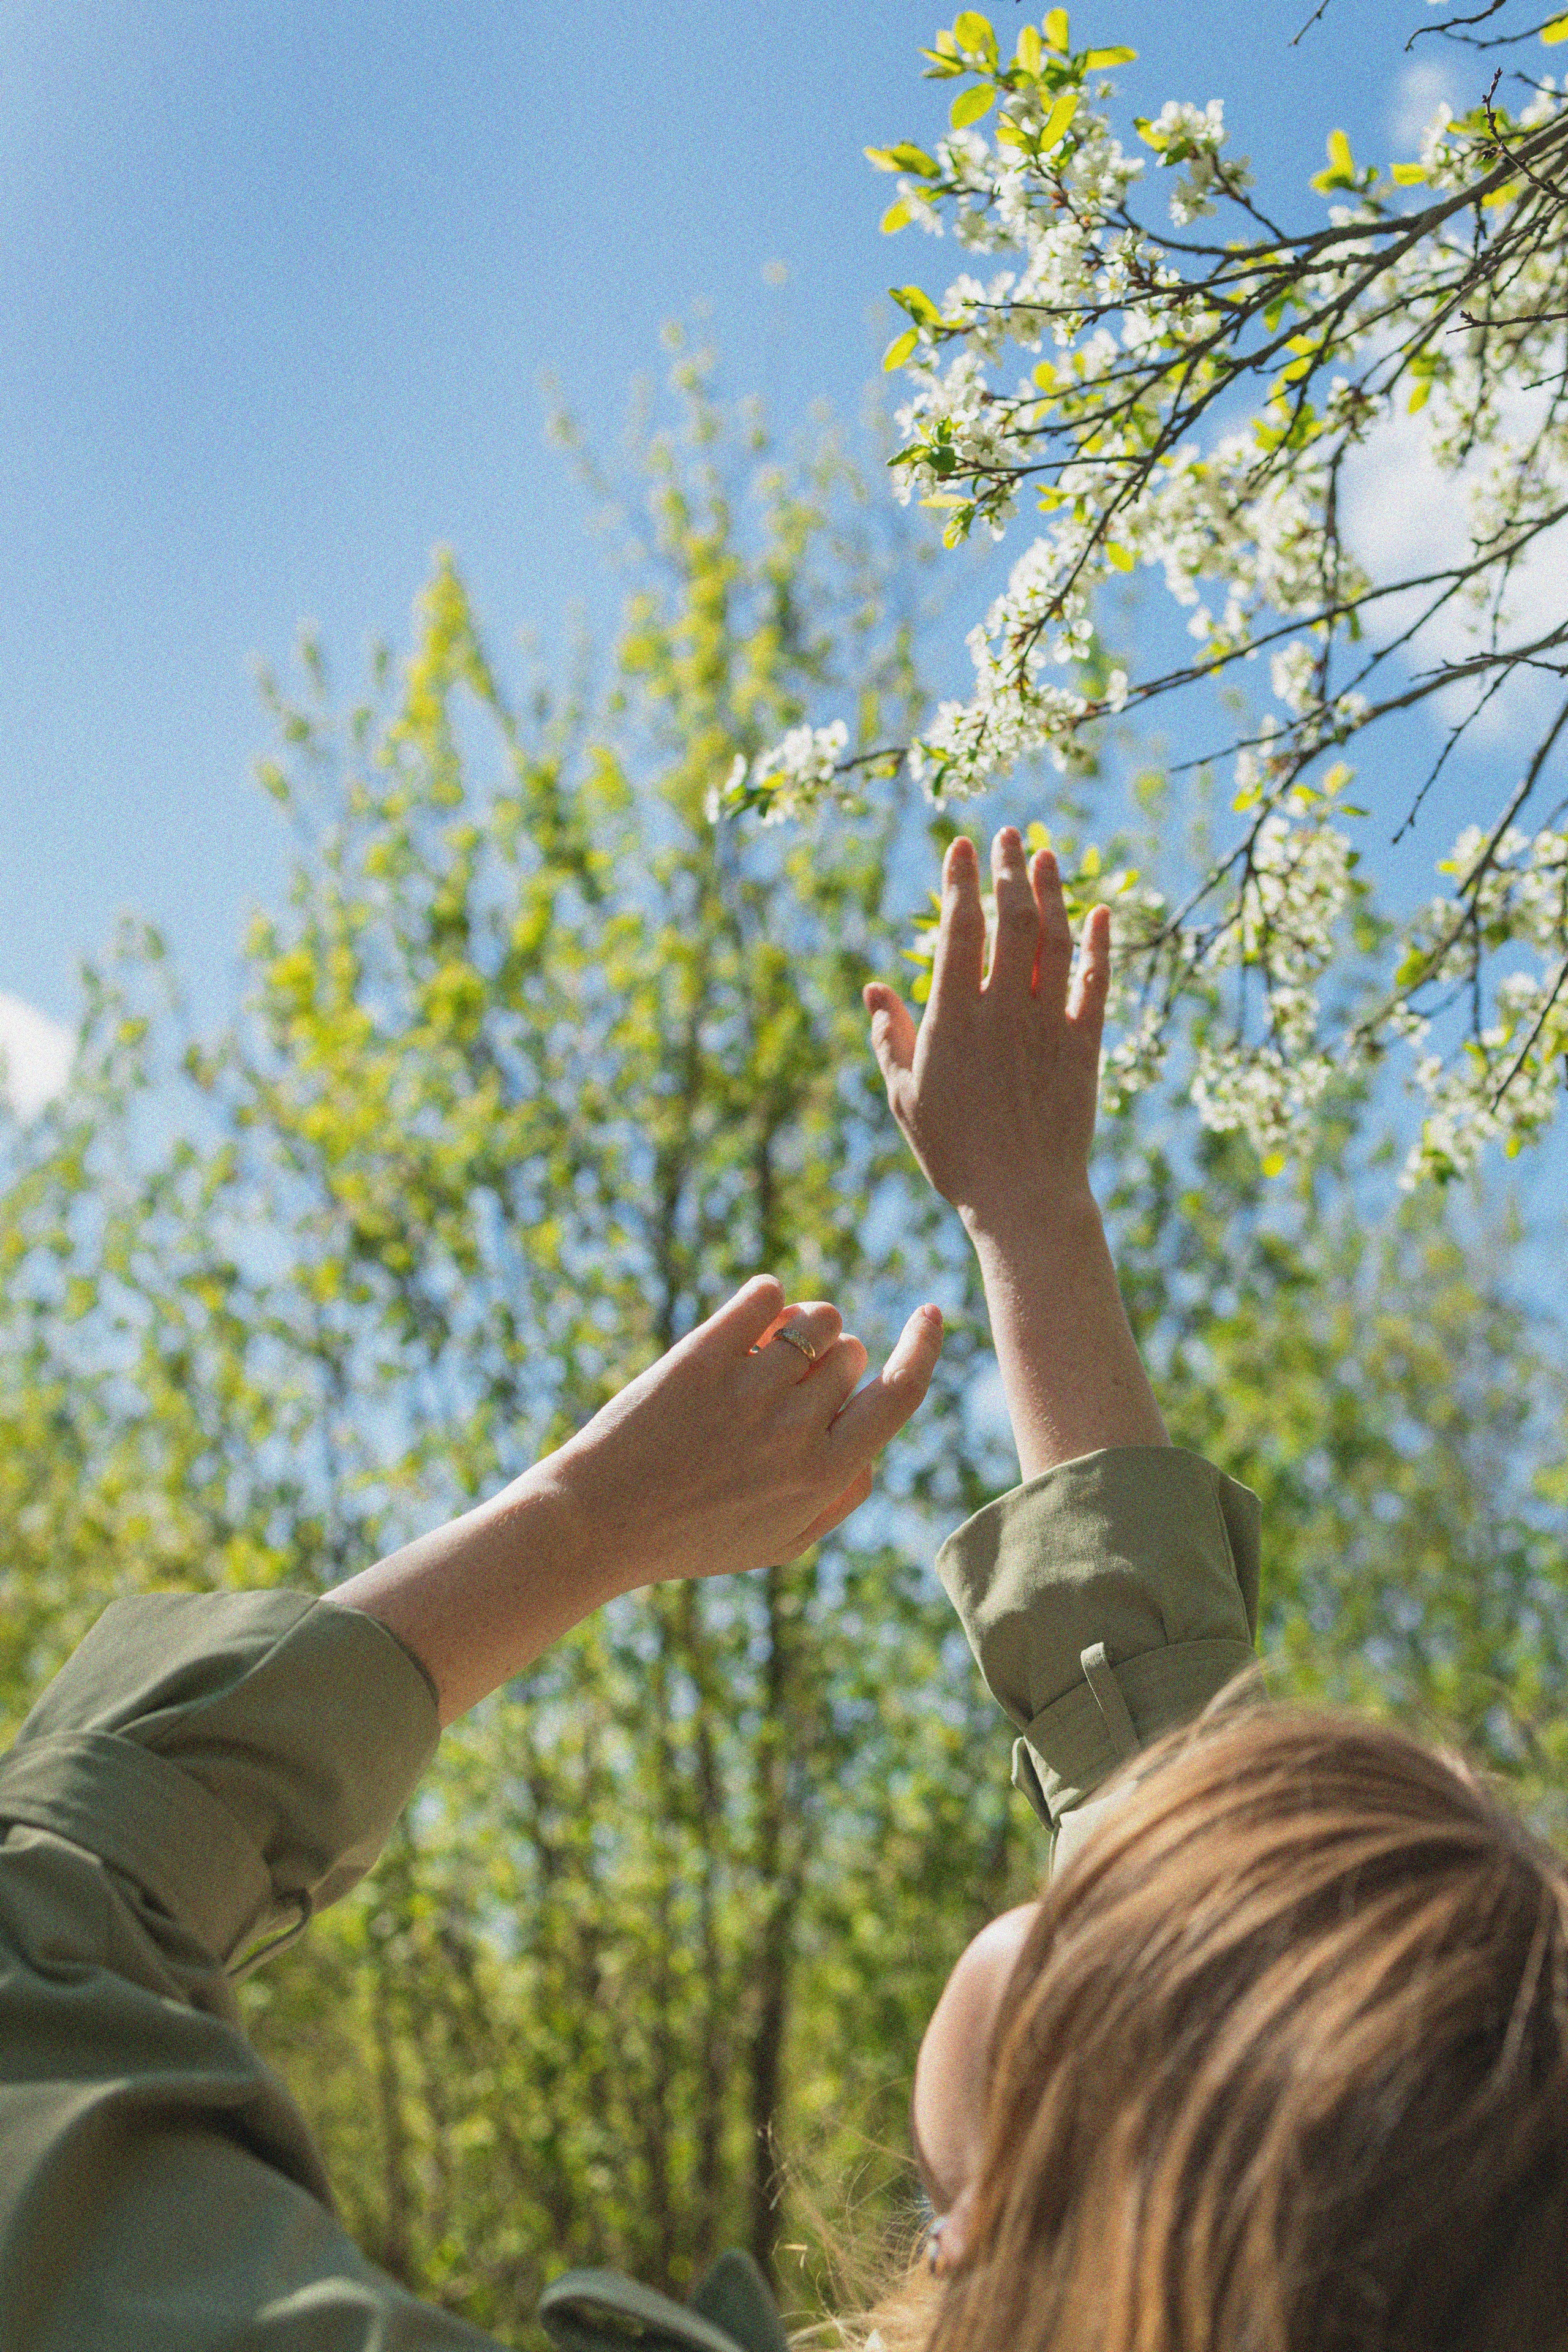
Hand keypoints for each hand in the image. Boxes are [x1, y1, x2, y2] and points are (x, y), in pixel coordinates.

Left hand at [550, 1274, 943, 1589]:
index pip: (901, 1393)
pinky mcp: (701, 1357)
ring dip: (796, 1325)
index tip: (930, 1313)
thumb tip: (872, 1454)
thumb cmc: (689, 1537)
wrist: (595, 1524)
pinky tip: (741, 1324)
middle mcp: (795, 1430)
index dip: (922, 1347)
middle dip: (827, 1357)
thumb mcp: (778, 1545)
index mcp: (824, 1475)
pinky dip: (763, 1298)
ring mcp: (749, 1389)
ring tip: (760, 1353)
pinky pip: (763, 1295)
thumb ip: (837, 1502)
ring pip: (812, 1318)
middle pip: (848, 1351)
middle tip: (782, 1383)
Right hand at [863, 829, 1110, 1237]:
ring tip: (1046, 855)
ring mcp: (1049, 1025)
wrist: (1023, 1198)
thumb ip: (889, 1038)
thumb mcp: (906, 1097)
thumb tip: (875, 988)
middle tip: (1006, 835)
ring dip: (1052, 892)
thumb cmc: (955, 1152)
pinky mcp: (1086, 1046)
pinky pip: (1096, 982)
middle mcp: (1004, 1012)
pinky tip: (1099, 912)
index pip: (958, 930)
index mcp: (953, 1020)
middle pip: (1011, 921)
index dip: (958, 882)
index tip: (959, 845)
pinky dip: (1100, 944)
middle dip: (1007, 870)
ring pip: (1055, 941)